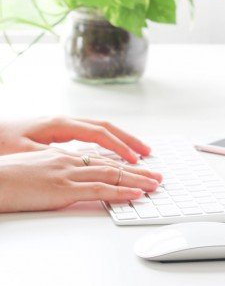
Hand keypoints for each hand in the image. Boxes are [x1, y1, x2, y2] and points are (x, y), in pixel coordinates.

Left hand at [0, 117, 149, 162]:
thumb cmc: (1, 141)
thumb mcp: (24, 152)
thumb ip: (53, 157)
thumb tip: (80, 164)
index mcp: (60, 125)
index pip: (99, 133)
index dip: (119, 147)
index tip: (135, 160)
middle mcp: (66, 122)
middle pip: (107, 127)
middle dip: (129, 140)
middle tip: (148, 154)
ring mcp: (65, 125)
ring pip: (101, 129)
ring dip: (122, 139)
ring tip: (139, 151)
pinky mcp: (61, 131)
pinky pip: (92, 134)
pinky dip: (108, 142)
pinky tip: (114, 151)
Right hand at [0, 149, 161, 212]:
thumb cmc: (8, 176)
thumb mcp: (38, 168)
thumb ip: (58, 170)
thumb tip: (73, 178)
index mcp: (64, 155)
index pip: (102, 158)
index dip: (123, 163)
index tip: (140, 167)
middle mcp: (70, 160)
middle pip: (112, 163)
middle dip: (138, 169)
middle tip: (157, 175)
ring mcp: (68, 172)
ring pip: (111, 173)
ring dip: (137, 179)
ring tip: (155, 184)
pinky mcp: (63, 187)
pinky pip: (99, 188)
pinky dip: (120, 190)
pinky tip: (136, 193)